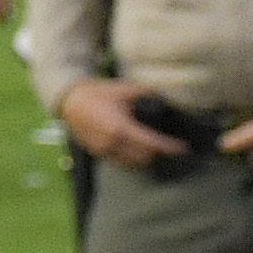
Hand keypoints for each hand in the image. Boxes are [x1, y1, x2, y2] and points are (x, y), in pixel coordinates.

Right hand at [57, 78, 189, 170]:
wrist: (69, 101)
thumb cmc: (97, 93)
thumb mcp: (123, 89)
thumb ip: (146, 93)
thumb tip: (166, 97)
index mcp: (121, 128)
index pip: (152, 144)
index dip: (170, 147)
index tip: (183, 148)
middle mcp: (112, 144)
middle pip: (145, 158)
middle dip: (159, 153)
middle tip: (170, 147)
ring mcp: (104, 151)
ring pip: (133, 163)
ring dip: (145, 158)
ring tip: (154, 149)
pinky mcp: (98, 153)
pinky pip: (120, 162)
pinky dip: (131, 158)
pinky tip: (136, 149)